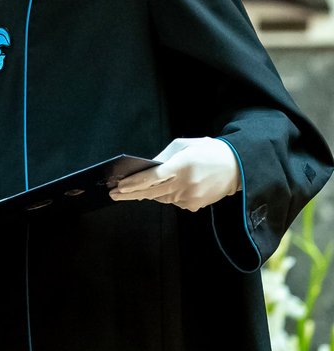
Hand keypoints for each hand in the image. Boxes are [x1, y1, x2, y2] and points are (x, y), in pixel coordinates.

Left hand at [110, 137, 240, 211]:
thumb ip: (164, 156)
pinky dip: (166, 195)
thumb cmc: (208, 151)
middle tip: (113, 194)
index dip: (134, 183)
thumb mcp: (184, 145)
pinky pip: (173, 202)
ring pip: (161, 198)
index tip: (118, 186)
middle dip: (130, 193)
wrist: (238, 167)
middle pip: (152, 192)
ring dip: (148, 193)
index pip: (152, 177)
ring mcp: (191, 197)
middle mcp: (186, 184)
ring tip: (134, 189)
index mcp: (183, 166)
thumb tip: (146, 167)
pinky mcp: (195, 205)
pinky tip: (166, 188)